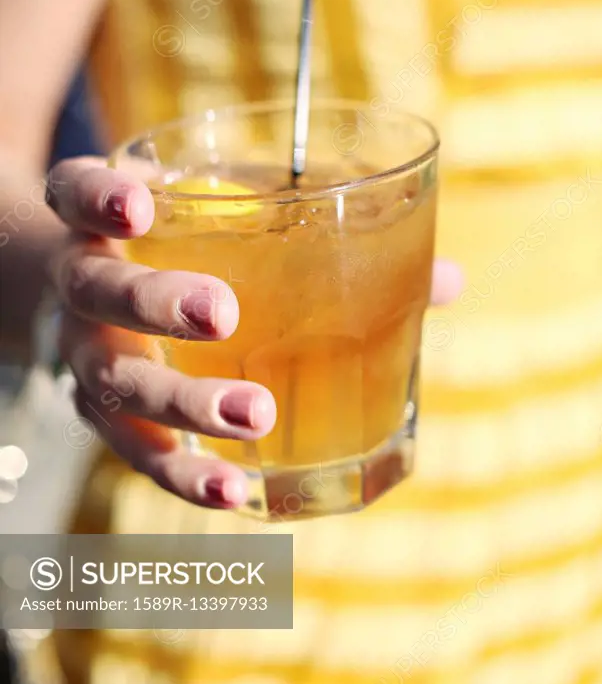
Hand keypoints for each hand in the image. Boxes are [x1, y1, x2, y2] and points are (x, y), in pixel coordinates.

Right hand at [47, 157, 460, 508]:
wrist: (93, 295)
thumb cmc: (184, 248)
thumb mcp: (232, 218)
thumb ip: (319, 235)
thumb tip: (445, 279)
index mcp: (105, 220)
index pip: (74, 191)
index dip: (100, 195)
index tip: (143, 202)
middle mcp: (85, 286)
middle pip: (98, 292)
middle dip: (156, 303)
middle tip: (220, 314)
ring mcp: (87, 358)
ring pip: (116, 386)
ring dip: (186, 403)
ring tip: (255, 415)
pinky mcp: (109, 421)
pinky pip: (139, 453)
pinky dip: (184, 474)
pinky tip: (235, 491)